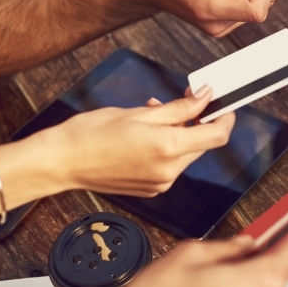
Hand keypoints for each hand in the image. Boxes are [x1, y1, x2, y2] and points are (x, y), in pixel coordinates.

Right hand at [37, 87, 235, 195]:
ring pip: (185, 153)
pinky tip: (147, 133)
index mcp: (167, 148)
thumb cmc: (93, 133)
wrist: (62, 161)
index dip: (225, 117)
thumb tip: (204, 97)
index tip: (222, 104)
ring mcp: (159, 183)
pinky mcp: (150, 189)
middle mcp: (168, 171)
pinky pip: (170, 165)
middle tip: (181, 97)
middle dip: (196, 120)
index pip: (216, 136)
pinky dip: (166, 147)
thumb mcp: (140, 112)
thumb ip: (179, 107)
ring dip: (178, 132)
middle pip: (201, 144)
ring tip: (154, 112)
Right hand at [130, 234, 287, 286]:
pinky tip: (217, 285)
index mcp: (257, 278)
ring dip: (250, 274)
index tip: (280, 225)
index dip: (287, 233)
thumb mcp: (190, 255)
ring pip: (264, 285)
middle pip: (281, 271)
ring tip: (221, 271)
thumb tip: (244, 242)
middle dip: (265, 255)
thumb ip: (225, 246)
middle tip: (244, 246)